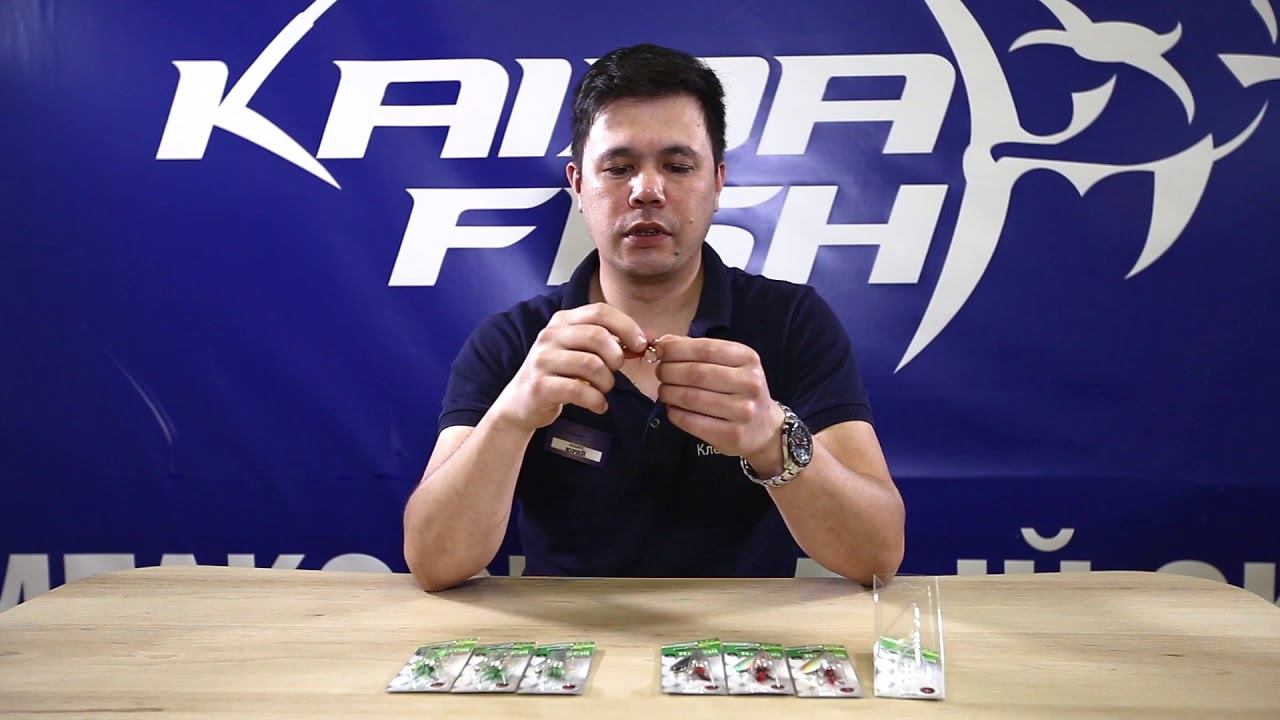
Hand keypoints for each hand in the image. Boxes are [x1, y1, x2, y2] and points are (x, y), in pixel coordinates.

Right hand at [489, 304, 646, 432]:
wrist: (521, 402)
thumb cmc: (557, 375)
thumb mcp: (578, 350)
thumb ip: (606, 342)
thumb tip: (643, 341)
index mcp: (562, 321)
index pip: (600, 311)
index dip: (627, 326)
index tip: (640, 344)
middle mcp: (550, 336)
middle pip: (598, 336)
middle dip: (616, 357)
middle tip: (616, 370)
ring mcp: (543, 360)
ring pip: (592, 365)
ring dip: (607, 381)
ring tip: (603, 389)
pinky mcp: (540, 386)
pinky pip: (579, 391)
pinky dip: (597, 401)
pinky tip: (598, 405)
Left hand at [653, 335, 785, 473]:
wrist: (764, 428)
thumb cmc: (740, 390)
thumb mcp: (729, 364)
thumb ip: (698, 350)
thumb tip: (664, 342)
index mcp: (748, 359)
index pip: (706, 349)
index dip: (676, 349)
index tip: (660, 350)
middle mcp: (749, 383)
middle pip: (696, 373)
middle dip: (669, 371)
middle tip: (660, 373)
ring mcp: (743, 411)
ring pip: (691, 398)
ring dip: (668, 392)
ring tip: (664, 391)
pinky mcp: (732, 435)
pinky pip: (692, 421)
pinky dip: (675, 413)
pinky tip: (673, 408)